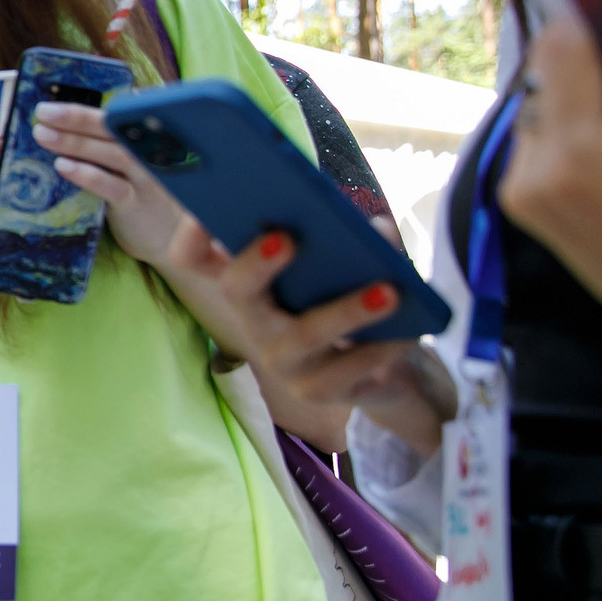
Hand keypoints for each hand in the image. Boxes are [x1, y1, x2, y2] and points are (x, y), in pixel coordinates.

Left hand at [32, 100, 187, 263]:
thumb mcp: (131, 167)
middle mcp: (147, 154)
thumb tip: (84, 121)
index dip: (81, 112)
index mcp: (143, 140)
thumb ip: (112, 144)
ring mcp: (144, 178)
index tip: (50, 107)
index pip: (111, 119)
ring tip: (43, 134)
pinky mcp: (137, 203)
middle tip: (43, 112)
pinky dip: (87, 174)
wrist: (170, 238)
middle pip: (111, 129)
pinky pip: (111, 186)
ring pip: (111, 154)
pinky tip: (62, 166)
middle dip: (76, 118)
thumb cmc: (143, 197)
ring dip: (75, 142)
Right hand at [164, 220, 457, 453]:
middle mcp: (253, 320)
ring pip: (305, 334)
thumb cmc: (346, 300)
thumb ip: (355, 238)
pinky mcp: (319, 391)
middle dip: (255, 263)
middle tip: (284, 238)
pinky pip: (351, 368)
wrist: (376, 372)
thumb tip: (376, 230)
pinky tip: (409, 331)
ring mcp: (282, 360)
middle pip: (234, 290)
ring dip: (346, 310)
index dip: (191, 235)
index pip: (195, 259)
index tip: (205, 209)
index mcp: (249, 283)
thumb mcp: (346, 263)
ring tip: (388, 292)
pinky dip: (383, 346)